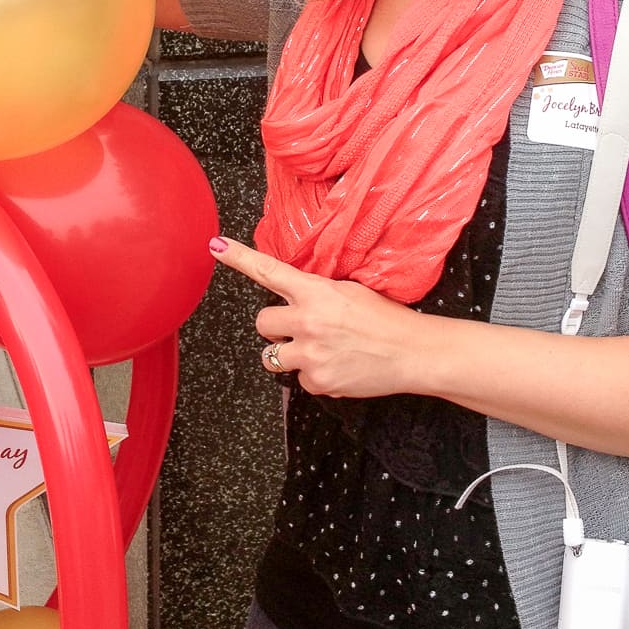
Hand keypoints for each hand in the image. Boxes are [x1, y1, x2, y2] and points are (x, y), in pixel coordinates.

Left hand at [209, 236, 422, 398]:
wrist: (413, 352)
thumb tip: (296, 296)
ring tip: (319, 351)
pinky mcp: (317, 381)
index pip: (269, 271)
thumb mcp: (350, 292)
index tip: (216, 247)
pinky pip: (299, 380)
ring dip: (288, 354)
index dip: (239, 259)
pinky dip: (314, 376)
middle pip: (261, 323)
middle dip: (276, 328)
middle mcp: (308, 321)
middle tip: (300, 329)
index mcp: (316, 292)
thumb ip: (317, 293)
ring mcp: (310, 354)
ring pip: (271, 357)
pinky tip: (337, 367)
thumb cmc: (386, 320)